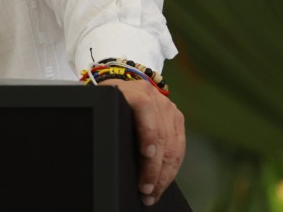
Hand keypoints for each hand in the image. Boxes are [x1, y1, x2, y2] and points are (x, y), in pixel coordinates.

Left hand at [109, 79, 184, 205]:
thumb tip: (108, 154)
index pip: (143, 107)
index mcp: (131, 90)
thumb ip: (107, 122)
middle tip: (145, 190)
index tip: (146, 155)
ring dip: (164, 174)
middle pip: (161, 134)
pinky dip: (171, 168)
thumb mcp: (102, 110)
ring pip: (173, 145)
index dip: (147, 132)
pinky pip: (179, 147)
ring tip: (153, 192)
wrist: (117, 91)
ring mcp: (167, 106)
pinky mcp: (177, 118)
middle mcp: (152, 95)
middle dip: (154, 167)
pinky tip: (162, 182)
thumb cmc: (105, 106)